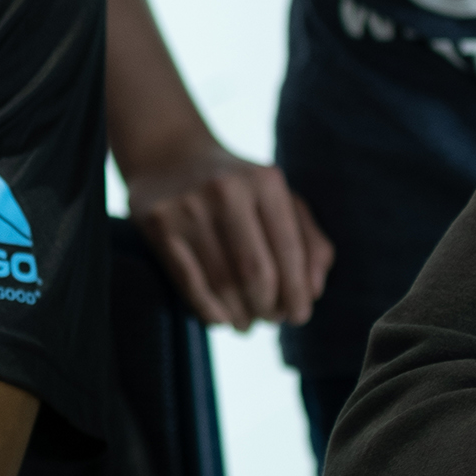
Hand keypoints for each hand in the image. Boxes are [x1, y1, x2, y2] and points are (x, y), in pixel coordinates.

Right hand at [125, 139, 333, 328]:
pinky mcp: (160, 224)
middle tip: (271, 319)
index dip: (297, 292)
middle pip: (256, 273)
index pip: (289, 251)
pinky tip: (221, 318)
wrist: (169, 152)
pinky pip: (190, 284)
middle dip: (268, 307)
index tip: (298, 316)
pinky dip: (210, 312)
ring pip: (222, 284)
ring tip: (247, 322)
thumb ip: (308, 241)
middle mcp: (227, 190)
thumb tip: (315, 291)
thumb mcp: (278, 197)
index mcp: (265, 180)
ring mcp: (189, 206)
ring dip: (241, 316)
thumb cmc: (237, 186)